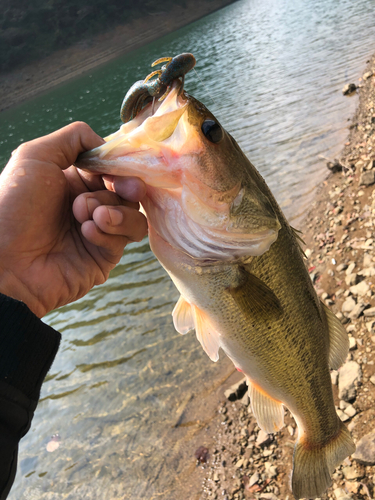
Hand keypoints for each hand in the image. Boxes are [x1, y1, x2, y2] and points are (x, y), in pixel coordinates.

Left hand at [0, 122, 146, 317]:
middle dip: (126, 187)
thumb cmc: (14, 206)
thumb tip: (105, 144)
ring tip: (85, 215)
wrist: (5, 261)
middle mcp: (90, 205)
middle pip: (129, 191)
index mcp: (74, 181)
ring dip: (115, 211)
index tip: (115, 167)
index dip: (119, 166)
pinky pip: (124, 239)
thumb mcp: (35, 156)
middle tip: (120, 189)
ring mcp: (99, 232)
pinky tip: (85, 232)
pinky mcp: (104, 257)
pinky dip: (108, 232)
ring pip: (133, 215)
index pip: (112, 169)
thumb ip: (73, 138)